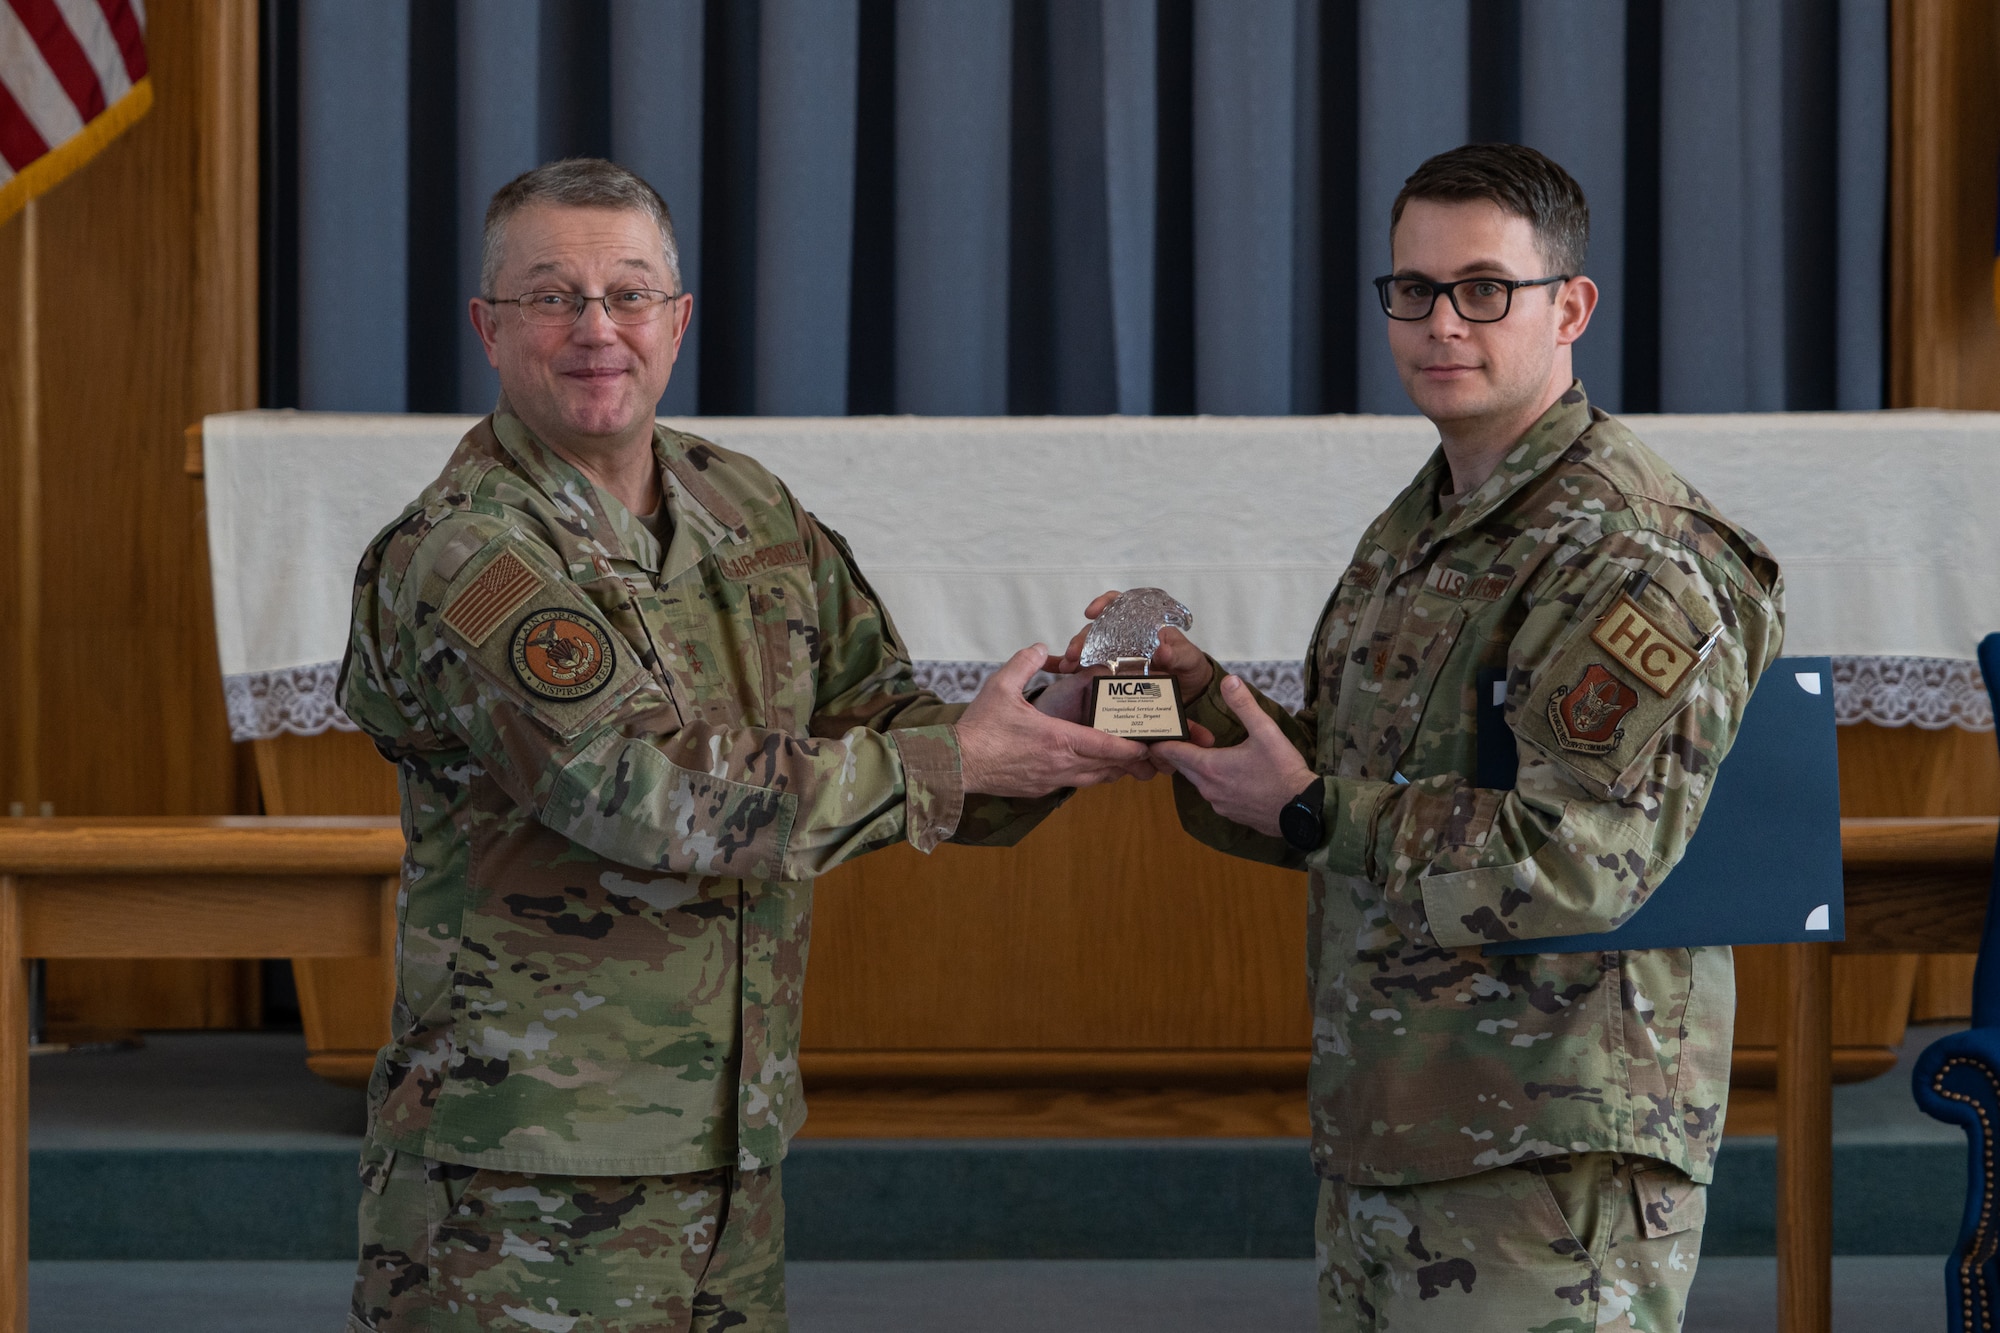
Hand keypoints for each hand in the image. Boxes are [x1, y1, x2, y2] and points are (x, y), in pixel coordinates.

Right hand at [958, 645, 1155, 795]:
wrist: (956, 765)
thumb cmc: (979, 728)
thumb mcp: (1000, 687)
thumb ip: (1024, 662)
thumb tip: (1040, 647)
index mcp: (1057, 739)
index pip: (1105, 747)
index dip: (1130, 748)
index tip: (1147, 745)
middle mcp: (1059, 764)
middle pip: (1106, 768)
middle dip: (1128, 761)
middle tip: (1145, 753)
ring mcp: (1050, 780)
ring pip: (1092, 780)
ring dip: (1109, 771)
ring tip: (1124, 761)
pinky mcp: (1039, 789)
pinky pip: (1072, 784)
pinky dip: (1087, 776)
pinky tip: (1088, 765)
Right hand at [1055, 590, 1215, 700]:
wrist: (1191, 690)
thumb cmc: (1188, 666)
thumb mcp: (1187, 658)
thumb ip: (1177, 653)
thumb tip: (1163, 649)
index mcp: (1141, 624)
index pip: (1119, 604)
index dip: (1104, 604)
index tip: (1091, 612)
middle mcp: (1124, 636)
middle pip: (1098, 630)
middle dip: (1082, 639)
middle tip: (1073, 654)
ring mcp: (1114, 654)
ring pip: (1089, 648)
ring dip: (1074, 655)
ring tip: (1066, 667)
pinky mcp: (1109, 674)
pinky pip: (1085, 668)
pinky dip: (1067, 666)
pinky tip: (1051, 668)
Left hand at [1148, 674, 1314, 835]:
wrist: (1303, 812)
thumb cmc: (1282, 770)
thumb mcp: (1266, 732)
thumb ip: (1244, 705)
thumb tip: (1229, 680)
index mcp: (1210, 767)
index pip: (1173, 753)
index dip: (1160, 742)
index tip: (1152, 733)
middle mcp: (1208, 788)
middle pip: (1182, 767)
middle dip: (1178, 752)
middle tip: (1176, 735)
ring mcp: (1218, 803)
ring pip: (1197, 781)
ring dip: (1196, 767)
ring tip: (1200, 751)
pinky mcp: (1230, 813)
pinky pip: (1212, 794)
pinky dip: (1212, 781)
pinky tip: (1226, 774)